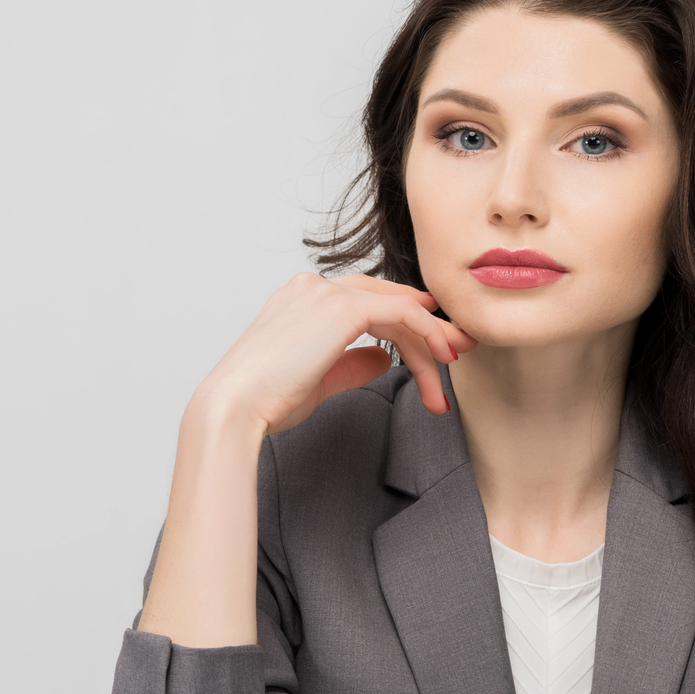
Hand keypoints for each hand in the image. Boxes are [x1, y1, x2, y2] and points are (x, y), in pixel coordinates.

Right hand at [194, 273, 477, 434]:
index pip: (367, 301)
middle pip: (388, 301)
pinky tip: (440, 357)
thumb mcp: (318, 378)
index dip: (404, 321)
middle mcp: (315, 287)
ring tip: (450, 369)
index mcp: (303, 298)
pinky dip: (426, 332)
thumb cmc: (265, 400)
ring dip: (430, 339)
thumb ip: (352, 363)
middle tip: (458, 349)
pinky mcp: (343, 309)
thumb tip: (384, 358)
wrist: (236, 406)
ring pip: (399, 309)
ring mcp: (328, 293)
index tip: (433, 345)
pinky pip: (402, 313)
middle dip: (428, 327)